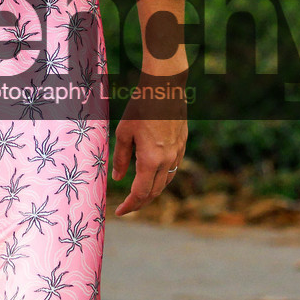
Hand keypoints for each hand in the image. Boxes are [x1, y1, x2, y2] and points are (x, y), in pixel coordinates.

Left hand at [110, 83, 186, 215]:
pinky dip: (161, 179)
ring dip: (152, 192)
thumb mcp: (124, 132)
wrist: (165, 88)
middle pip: (154, 192)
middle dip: (140, 203)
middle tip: (127, 207)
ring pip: (166, 182)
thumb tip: (117, 178)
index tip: (119, 211)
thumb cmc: (141, 107)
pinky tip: (152, 176)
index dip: (130, 205)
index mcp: (151, 159)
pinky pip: (172, 169)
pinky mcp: (182, 145)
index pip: (140, 193)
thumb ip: (120, 158)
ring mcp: (178, 153)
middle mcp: (167, 160)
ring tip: (138, 195)